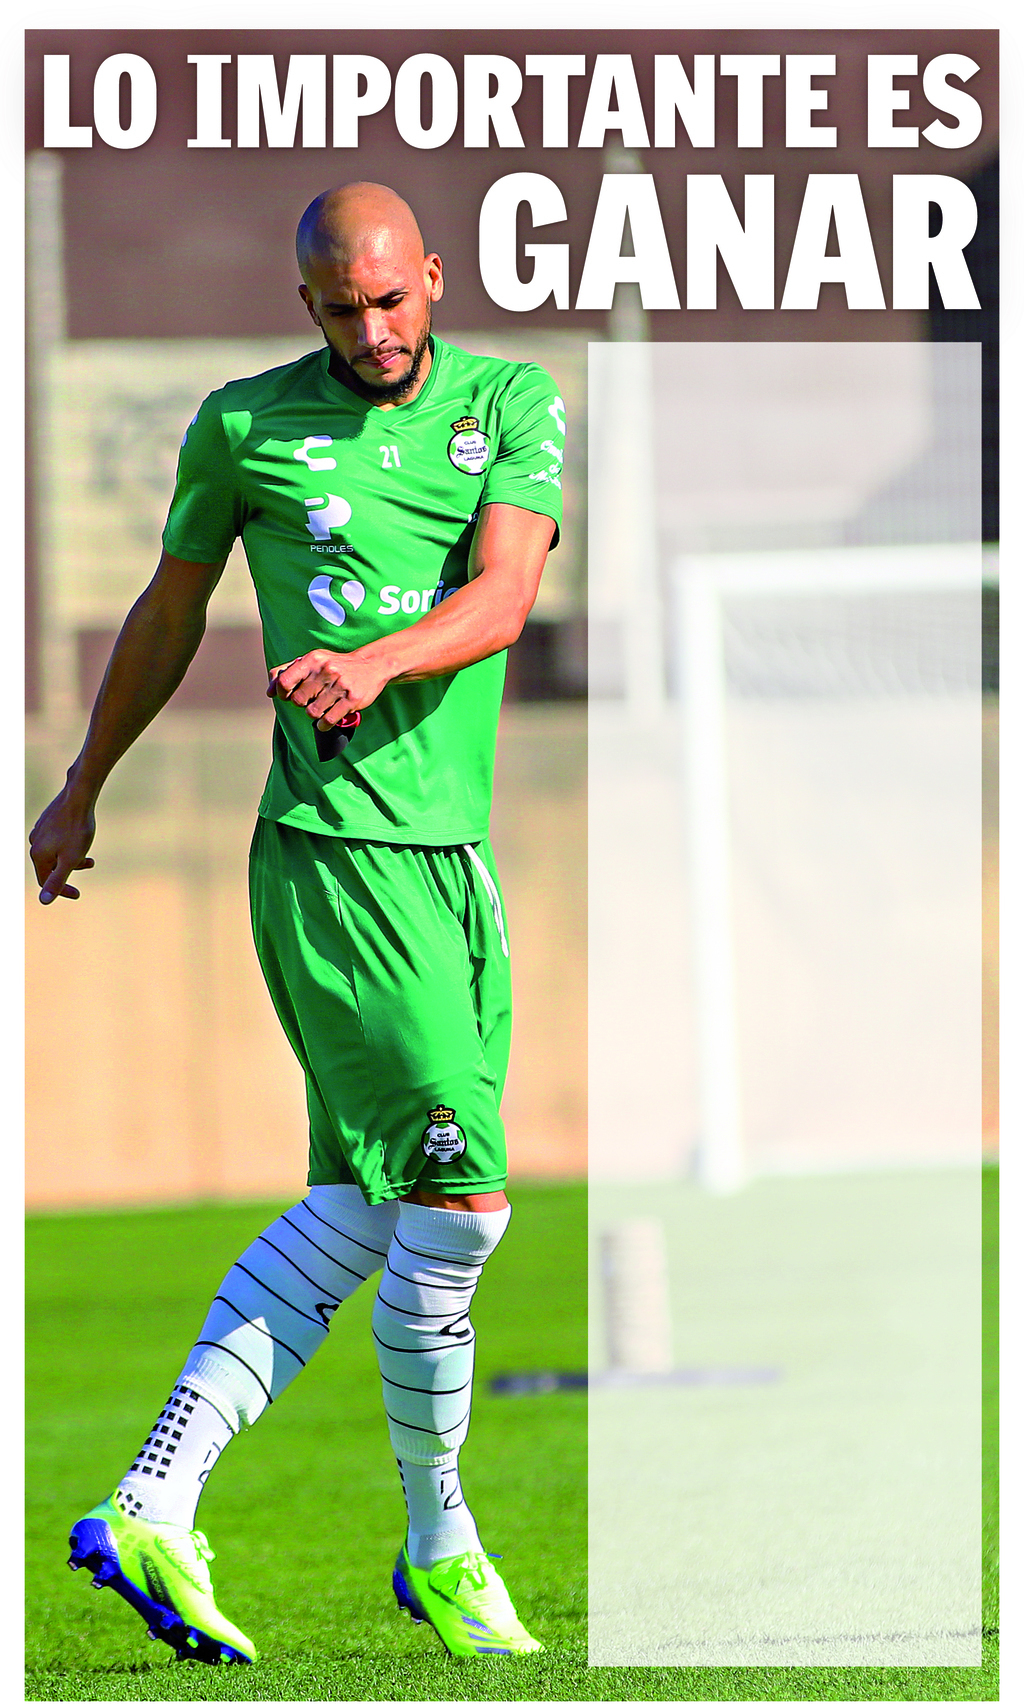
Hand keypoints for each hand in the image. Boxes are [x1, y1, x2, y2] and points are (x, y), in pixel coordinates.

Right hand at [29, 786, 96, 903]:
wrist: (79, 796)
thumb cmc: (77, 829)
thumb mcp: (70, 860)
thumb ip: (57, 881)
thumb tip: (43, 901)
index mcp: (37, 855)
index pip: (45, 881)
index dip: (62, 890)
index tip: (78, 894)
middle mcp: (34, 842)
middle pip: (51, 866)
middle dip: (71, 869)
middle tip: (90, 863)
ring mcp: (40, 830)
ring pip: (56, 852)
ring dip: (72, 856)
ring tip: (89, 851)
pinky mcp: (48, 820)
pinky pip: (57, 840)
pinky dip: (70, 844)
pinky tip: (81, 837)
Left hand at [267, 648, 390, 727]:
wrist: (372, 665)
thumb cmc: (336, 665)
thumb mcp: (313, 661)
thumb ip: (288, 672)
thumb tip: (269, 691)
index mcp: (313, 660)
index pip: (285, 681)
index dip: (282, 693)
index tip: (288, 695)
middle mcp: (325, 671)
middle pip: (298, 700)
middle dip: (301, 704)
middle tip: (310, 700)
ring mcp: (339, 686)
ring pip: (312, 712)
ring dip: (313, 714)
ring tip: (321, 708)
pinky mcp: (351, 700)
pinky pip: (328, 720)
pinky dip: (324, 725)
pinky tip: (326, 720)